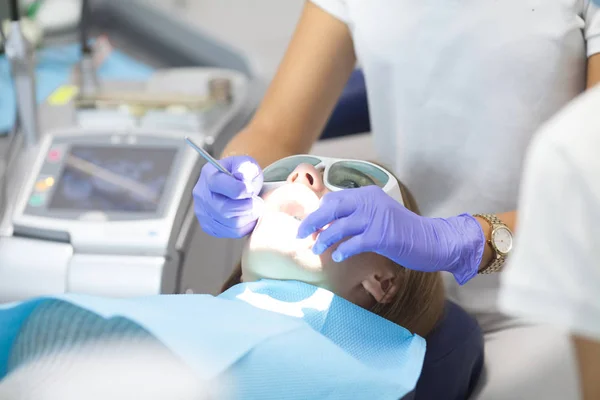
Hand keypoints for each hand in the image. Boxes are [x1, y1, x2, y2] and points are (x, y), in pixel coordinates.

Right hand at [193, 155, 263, 238]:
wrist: (235, 185)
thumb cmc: (241, 173)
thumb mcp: (246, 163)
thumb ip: (245, 168)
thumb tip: (242, 178)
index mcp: (209, 174)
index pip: (221, 185)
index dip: (241, 190)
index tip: (251, 190)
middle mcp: (201, 194)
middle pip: (224, 209)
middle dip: (247, 207)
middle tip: (258, 202)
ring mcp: (203, 212)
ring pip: (230, 224)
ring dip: (249, 217)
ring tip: (254, 208)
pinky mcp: (209, 226)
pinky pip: (231, 232)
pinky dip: (245, 226)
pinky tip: (248, 216)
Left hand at [297, 186, 484, 283]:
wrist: (431, 240)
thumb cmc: (403, 232)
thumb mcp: (378, 215)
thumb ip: (357, 215)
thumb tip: (328, 225)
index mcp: (368, 195)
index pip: (334, 198)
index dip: (318, 211)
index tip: (308, 224)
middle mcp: (370, 202)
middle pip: (331, 208)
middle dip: (312, 222)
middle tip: (301, 235)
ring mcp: (376, 218)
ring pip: (338, 227)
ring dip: (324, 240)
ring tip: (317, 249)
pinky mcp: (382, 235)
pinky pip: (353, 243)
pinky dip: (343, 250)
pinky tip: (338, 257)